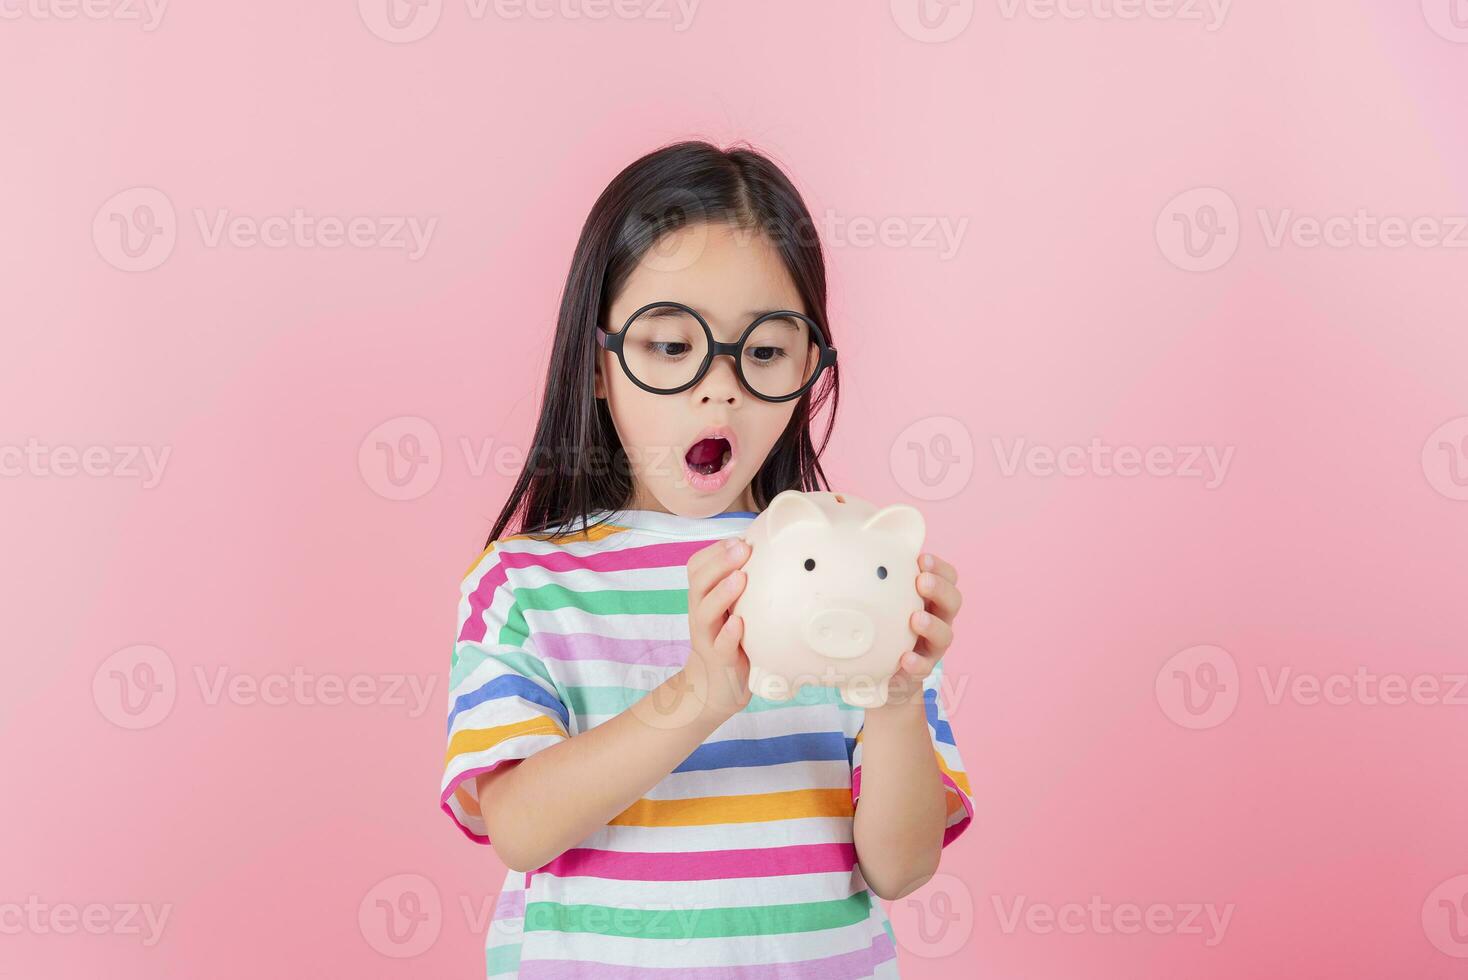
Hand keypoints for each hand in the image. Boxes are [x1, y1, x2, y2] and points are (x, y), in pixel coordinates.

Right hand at [678, 536, 753, 721]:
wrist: (716, 689)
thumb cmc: (732, 640)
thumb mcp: (734, 608)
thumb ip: (744, 585)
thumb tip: (775, 552)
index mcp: (704, 598)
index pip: (697, 567)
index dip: (715, 551)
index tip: (739, 539)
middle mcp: (701, 613)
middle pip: (698, 582)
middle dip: (719, 562)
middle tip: (742, 548)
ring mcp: (707, 637)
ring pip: (706, 611)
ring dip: (722, 593)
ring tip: (740, 578)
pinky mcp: (719, 660)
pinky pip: (720, 645)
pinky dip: (727, 634)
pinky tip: (739, 623)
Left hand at [880, 552, 962, 707]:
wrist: (886, 674)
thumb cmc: (884, 626)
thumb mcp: (883, 601)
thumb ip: (875, 581)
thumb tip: (846, 546)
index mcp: (930, 598)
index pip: (947, 577)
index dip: (939, 567)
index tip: (921, 559)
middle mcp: (938, 619)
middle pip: (953, 601)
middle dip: (939, 589)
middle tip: (921, 582)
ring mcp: (933, 646)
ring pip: (945, 634)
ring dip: (932, 625)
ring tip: (916, 619)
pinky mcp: (922, 670)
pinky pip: (925, 667)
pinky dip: (917, 663)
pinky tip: (905, 658)